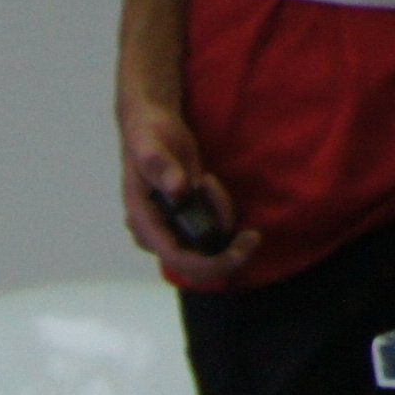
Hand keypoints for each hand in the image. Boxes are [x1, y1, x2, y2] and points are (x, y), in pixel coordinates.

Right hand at [120, 96, 258, 284]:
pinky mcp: (184, 224)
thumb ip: (160, 166)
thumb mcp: (150, 145)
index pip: (176, 258)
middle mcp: (156, 235)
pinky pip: (211, 233)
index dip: (209, 264)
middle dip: (226, 253)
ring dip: (220, 218)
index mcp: (143, 221)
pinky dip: (220, 212)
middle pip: (196, 267)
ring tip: (206, 180)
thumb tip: (178, 190)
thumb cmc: (148, 134)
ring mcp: (171, 231)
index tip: (239, 252)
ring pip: (207, 249)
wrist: (152, 127)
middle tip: (251, 235)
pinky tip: (206, 183)